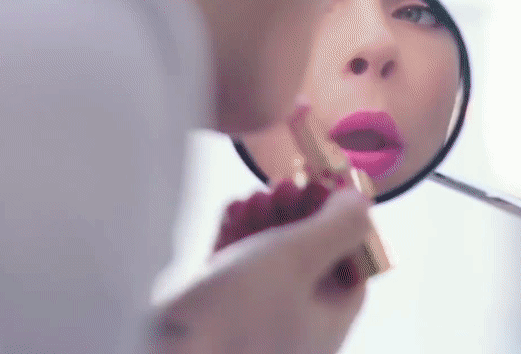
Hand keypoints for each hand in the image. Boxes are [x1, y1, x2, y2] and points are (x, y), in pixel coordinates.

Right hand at [149, 187, 371, 353]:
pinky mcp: (219, 316)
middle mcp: (295, 328)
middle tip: (289, 183)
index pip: (354, 268)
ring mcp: (256, 323)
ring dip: (267, 221)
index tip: (332, 191)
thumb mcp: (297, 258)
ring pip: (271, 262)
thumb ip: (336, 225)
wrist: (158, 352)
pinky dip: (238, 237)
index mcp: (326, 324)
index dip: (346, 225)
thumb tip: (362, 201)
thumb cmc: (234, 317)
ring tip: (257, 194)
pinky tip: (232, 211)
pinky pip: (237, 271)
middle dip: (300, 215)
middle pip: (310, 260)